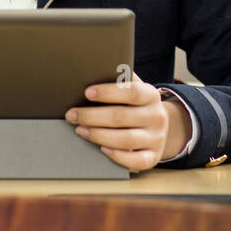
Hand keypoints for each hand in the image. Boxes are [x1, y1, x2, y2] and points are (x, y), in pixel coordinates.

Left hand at [64, 72, 191, 169]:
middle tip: (72, 115)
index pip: (131, 91)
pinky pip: (135, 160)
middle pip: (121, 117)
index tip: (87, 92)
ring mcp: (156, 138)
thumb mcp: (133, 89)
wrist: (158, 126)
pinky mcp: (153, 157)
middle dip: (92, 116)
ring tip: (80, 130)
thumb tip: (94, 69)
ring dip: (98, 135)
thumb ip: (119, 80)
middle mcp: (156, 117)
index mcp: (151, 95)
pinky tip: (101, 149)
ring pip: (125, 140)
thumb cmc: (136, 104)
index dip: (108, 92)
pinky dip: (117, 156)